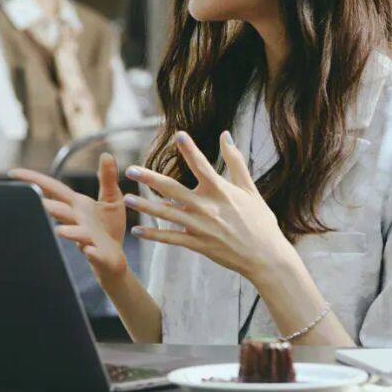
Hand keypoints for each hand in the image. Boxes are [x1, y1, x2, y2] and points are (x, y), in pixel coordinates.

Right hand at [9, 153, 128, 283]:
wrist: (115, 258)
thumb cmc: (108, 227)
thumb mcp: (111, 198)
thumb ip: (107, 177)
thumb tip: (106, 154)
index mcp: (76, 204)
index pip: (53, 189)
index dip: (34, 180)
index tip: (13, 173)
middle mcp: (77, 220)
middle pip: (59, 210)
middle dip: (47, 206)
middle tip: (34, 200)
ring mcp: (86, 237)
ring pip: (74, 233)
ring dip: (68, 231)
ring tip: (61, 231)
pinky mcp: (99, 253)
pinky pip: (93, 253)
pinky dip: (91, 252)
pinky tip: (89, 250)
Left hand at [124, 131, 291, 281]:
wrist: (265, 257)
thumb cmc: (260, 220)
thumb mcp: (249, 189)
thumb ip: (235, 161)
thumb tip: (225, 134)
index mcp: (220, 191)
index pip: (202, 165)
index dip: (190, 149)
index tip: (178, 134)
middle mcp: (207, 207)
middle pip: (173, 189)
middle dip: (150, 178)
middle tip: (130, 169)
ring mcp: (200, 227)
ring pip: (166, 214)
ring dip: (145, 206)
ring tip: (126, 198)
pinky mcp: (197, 244)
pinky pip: (170, 239)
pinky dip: (153, 235)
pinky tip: (137, 230)